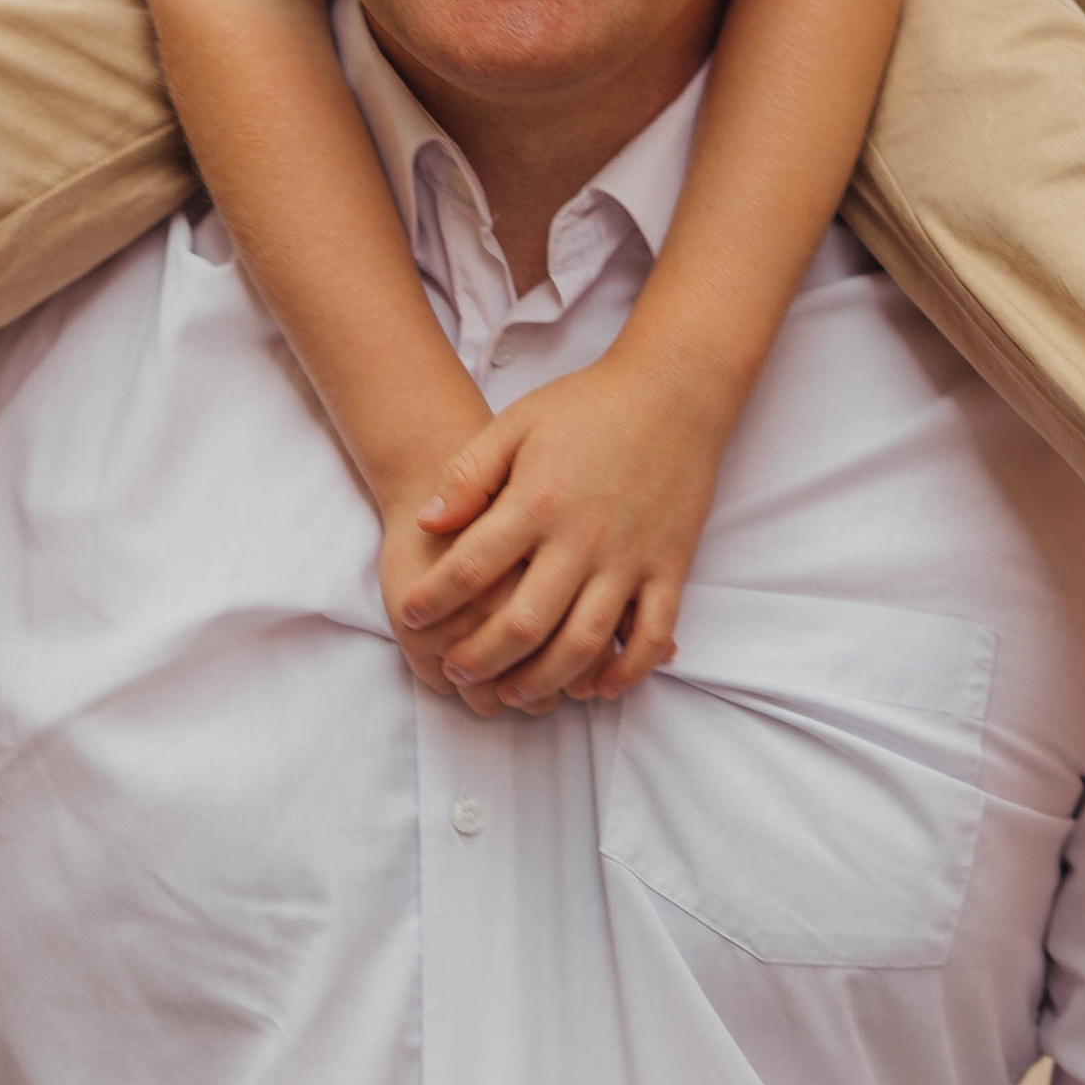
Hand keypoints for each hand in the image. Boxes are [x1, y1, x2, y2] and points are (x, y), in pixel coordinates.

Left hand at [393, 341, 727, 711]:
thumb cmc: (587, 406)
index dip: (433, 599)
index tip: (410, 615)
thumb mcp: (516, 423)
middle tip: (456, 670)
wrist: (673, 391)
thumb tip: (427, 523)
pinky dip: (626, 671)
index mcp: (538, 502)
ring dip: (544, 680)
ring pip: (584, 645)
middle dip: (482, 658)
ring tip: (512, 693)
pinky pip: (651, 636)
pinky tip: (598, 687)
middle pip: (525, 624)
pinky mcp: (670, 567)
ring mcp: (631, 559)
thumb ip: (469, 474)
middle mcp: (583, 539)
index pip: (472, 567)